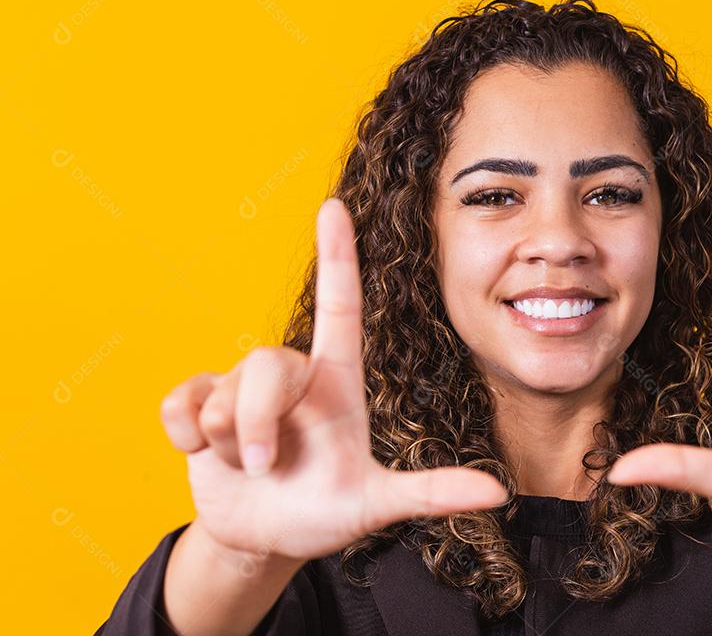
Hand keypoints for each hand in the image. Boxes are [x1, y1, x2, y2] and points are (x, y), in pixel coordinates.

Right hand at [160, 198, 508, 560]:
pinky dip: (187, 436)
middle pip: (269, 363)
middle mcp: (292, 375)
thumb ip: (431, 493)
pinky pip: (179, 404)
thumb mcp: (375, 504)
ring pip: (224, 393)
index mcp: (337, 381)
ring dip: (232, 443)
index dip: (337, 257)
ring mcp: (241, 387)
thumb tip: (499, 493)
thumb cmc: (324, 511)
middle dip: (261, 424)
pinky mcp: (197, 402)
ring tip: (251, 467)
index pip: (340, 306)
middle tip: (269, 468)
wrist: (262, 538)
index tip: (335, 206)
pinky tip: (203, 451)